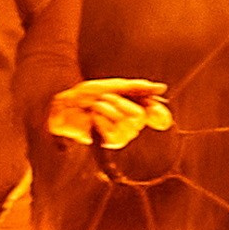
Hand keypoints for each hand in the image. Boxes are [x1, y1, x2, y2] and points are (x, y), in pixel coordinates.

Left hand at [47, 78, 174, 149]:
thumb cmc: (88, 94)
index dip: (159, 115)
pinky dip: (101, 121)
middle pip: (140, 116)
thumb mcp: (116, 86)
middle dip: (118, 102)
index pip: (160, 117)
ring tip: (95, 107)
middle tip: (104, 98)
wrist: (66, 103)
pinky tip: (93, 118)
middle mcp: (133, 122)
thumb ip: (139, 88)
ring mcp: (121, 134)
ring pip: (126, 125)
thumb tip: (161, 89)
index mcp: (137, 106)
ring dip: (107, 110)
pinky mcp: (108, 143)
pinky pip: (114, 134)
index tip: (155, 113)